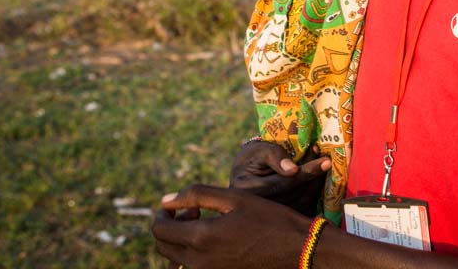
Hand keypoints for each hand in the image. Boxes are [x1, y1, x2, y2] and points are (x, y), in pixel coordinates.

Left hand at [153, 184, 306, 268]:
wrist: (298, 250)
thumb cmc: (269, 220)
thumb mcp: (235, 198)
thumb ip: (197, 195)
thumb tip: (165, 200)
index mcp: (201, 237)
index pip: (159, 229)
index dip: (164, 213)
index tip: (183, 206)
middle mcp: (199, 262)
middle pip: (163, 246)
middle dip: (171, 226)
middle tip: (196, 213)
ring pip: (175, 260)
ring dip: (181, 241)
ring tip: (205, 226)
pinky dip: (193, 255)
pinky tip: (215, 241)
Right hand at [229, 139, 330, 214]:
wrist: (247, 172)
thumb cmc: (254, 157)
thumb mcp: (260, 150)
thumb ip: (275, 156)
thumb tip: (293, 170)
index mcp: (247, 192)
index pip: (281, 184)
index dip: (305, 173)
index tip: (325, 161)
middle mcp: (257, 210)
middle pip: (293, 196)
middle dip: (312, 178)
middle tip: (325, 161)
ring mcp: (269, 218)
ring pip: (300, 206)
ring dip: (315, 186)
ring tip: (321, 168)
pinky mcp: (281, 221)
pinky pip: (302, 212)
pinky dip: (313, 197)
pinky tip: (317, 181)